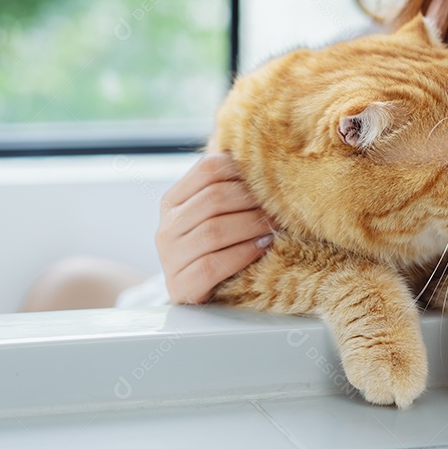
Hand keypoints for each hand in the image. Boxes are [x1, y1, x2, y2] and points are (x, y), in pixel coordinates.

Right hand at [157, 153, 277, 303]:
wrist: (195, 292)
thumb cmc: (215, 247)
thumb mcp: (214, 214)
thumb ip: (230, 188)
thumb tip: (266, 157)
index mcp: (173, 200)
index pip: (208, 169)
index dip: (242, 170)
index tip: (269, 179)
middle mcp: (167, 226)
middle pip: (214, 199)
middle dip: (253, 201)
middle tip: (280, 205)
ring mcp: (170, 257)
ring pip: (214, 231)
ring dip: (252, 226)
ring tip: (276, 226)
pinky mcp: (181, 285)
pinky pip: (212, 265)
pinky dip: (242, 254)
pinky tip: (262, 248)